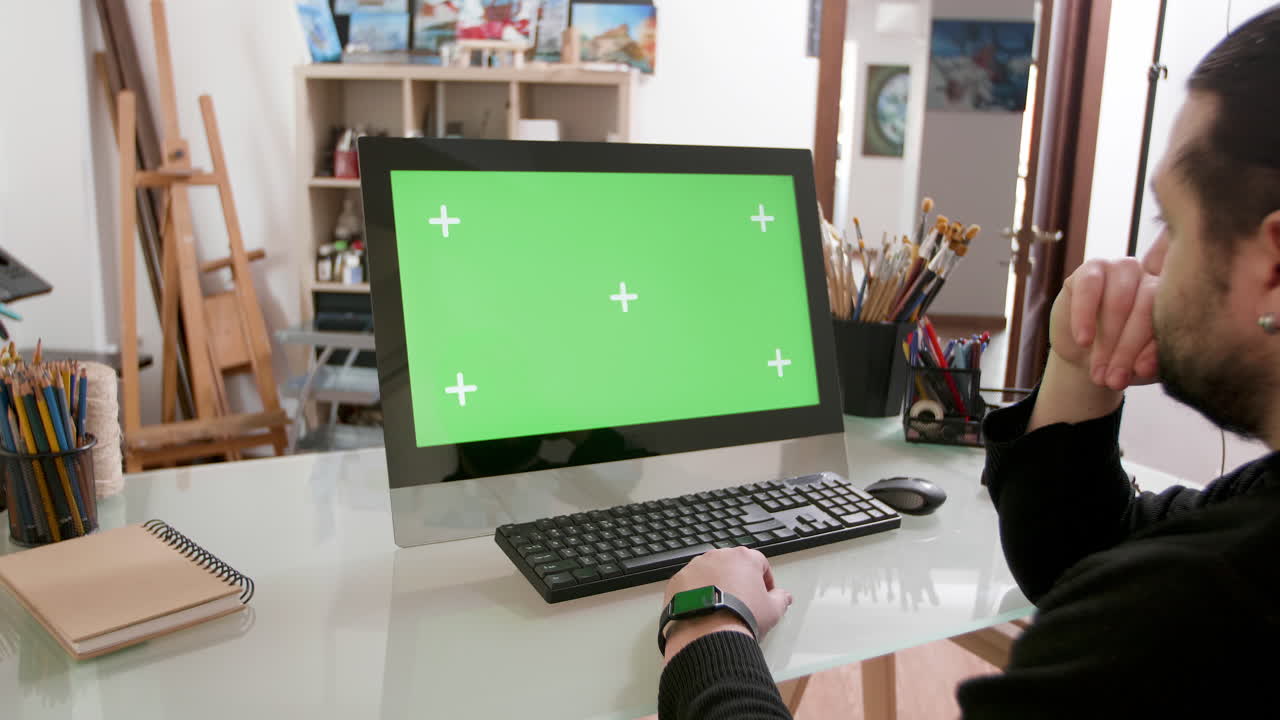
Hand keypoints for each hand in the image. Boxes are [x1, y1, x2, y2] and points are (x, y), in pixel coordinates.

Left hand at [660, 547, 792, 662]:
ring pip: (708, 572)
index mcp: (744, 557)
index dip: (765, 580)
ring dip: (715, 584)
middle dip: (738, 580)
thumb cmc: (744, 617)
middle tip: (742, 602)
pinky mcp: (677, 581)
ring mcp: (694, 567)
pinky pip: (689, 584)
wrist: (709, 633)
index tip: (765, 595)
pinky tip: (702, 611)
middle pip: (732, 565)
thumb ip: (780, 599)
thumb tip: (784, 597)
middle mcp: (717, 556)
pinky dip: (695, 593)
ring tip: (720, 608)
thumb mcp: (773, 611)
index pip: (759, 563)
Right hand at [1049, 257, 1160, 390]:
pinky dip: (1084, 316)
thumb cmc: (1121, 357)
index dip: (1155, 347)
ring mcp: (1122, 270)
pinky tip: (1083, 340)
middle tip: (1113, 379)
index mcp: (1172, 299)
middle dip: (1127, 349)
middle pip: (1145, 309)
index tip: (1141, 373)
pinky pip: (1089, 288)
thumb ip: (1150, 364)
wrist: (1084, 352)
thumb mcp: (1139, 365)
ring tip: (1098, 370)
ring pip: (1119, 300)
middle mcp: (1151, 279)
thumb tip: (1145, 367)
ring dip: (1107, 339)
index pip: (1170, 319)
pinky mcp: (1091, 269)